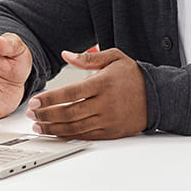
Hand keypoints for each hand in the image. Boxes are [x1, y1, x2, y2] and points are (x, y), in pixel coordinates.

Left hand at [26, 48, 146, 139]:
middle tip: (32, 113)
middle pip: (69, 113)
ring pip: (74, 128)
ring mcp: (108, 120)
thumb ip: (88, 58)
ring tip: (38, 125)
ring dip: (53, 128)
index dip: (50, 98)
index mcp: (104, 84)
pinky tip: (56, 132)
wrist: (158, 96)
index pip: (71, 93)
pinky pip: (85, 136)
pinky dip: (68, 135)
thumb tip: (66, 54)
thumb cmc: (134, 76)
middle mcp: (105, 104)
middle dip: (46, 115)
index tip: (36, 101)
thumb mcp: (114, 58)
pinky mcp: (110, 132)